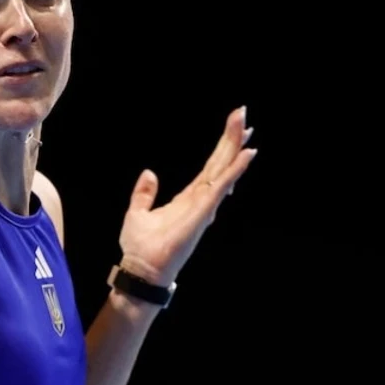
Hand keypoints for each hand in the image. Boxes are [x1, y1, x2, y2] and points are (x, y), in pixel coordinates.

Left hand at [118, 106, 257, 285]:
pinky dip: (233, 172)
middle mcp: (200, 201)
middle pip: (219, 165)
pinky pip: (219, 189)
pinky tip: (245, 156)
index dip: (222, 147)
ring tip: (246, 127)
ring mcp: (203, 207)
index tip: (234, 125)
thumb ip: (144, 194)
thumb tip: (149, 173)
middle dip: (231, 140)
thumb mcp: (137, 213)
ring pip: (222, 173)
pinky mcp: (201, 215)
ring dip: (234, 150)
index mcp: (188, 199)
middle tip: (243, 114)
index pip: (210, 168)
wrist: (141, 270)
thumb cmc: (141, 247)